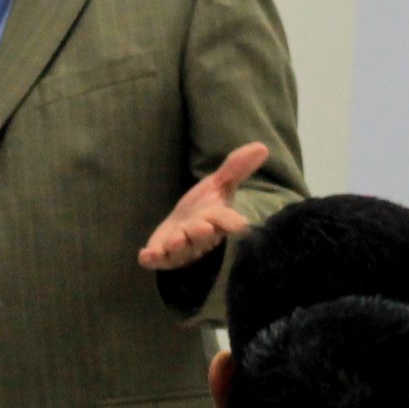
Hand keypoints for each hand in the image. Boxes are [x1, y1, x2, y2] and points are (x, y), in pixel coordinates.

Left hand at [138, 141, 270, 270]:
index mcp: (217, 219)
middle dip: (201, 233)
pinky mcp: (163, 255)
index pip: (228, 222)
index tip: (239, 224)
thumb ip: (236, 168)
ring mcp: (182, 248)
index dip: (232, 222)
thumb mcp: (219, 185)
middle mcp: (201, 236)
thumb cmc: (204, 208)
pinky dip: (153, 259)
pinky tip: (146, 255)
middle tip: (202, 227)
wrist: (182, 228)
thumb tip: (262, 147)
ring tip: (174, 240)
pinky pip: (159, 260)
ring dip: (177, 245)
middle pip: (203, 237)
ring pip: (181, 250)